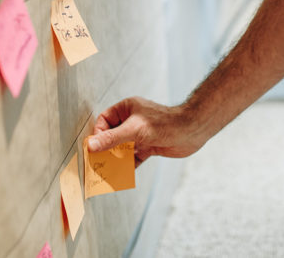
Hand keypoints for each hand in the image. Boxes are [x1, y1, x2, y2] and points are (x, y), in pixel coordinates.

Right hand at [88, 97, 205, 167]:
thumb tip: (91, 145)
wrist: (192, 130)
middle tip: (97, 163)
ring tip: (107, 172)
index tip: (94, 149)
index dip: (98, 134)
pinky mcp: (149, 146)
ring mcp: (141, 134)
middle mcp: (133, 121)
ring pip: (123, 148)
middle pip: (112, 136)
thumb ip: (112, 139)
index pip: (105, 121)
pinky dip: (128, 166)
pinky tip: (122, 175)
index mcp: (127, 109)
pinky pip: (134, 157)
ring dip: (116, 160)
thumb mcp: (134, 130)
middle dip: (106, 150)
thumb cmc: (165, 123)